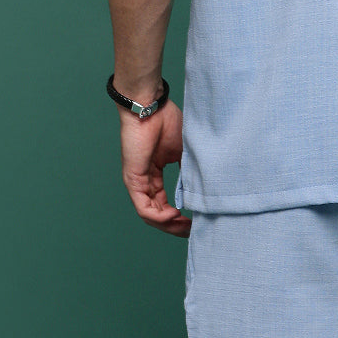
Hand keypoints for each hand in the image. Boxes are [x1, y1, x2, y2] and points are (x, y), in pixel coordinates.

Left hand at [117, 99, 191, 235]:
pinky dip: (159, 216)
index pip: (165, 203)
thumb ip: (190, 172)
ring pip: (150, 214)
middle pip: (157, 213)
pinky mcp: (133, 179)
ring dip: (168, 224)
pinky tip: (174, 216)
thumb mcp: (185, 151)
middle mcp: (145, 181)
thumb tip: (204, 190)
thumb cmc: (166, 121)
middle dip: (175, 226)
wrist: (150, 107)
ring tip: (185, 226)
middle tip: (193, 231)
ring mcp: (137, 182)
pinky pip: (144, 207)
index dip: (180, 216)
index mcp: (155, 174)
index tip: (197, 221)